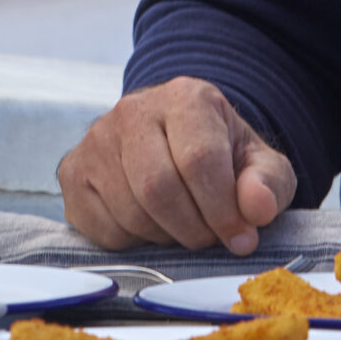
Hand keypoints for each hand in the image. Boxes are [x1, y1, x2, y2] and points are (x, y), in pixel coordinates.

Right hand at [58, 76, 294, 254]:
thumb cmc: (221, 156)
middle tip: (210, 237)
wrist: (173, 143)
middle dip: (193, 228)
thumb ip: (268, 182)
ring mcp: (95, 142)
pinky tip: (150, 222)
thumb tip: (257, 208)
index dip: (223, 210)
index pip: (198, 160)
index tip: (241, 237)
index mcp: (184, 97)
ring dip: (165, 236)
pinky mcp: (72, 174)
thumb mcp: (259, 163)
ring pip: (130, 213)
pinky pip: (104, 229)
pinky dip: (134, 241)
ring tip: (182, 224)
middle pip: (158, 189)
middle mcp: (132, 111)